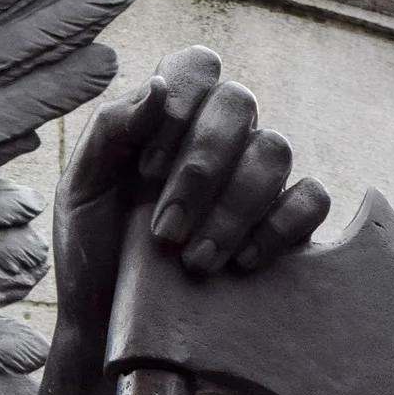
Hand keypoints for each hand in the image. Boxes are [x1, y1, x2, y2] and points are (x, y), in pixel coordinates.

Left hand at [55, 45, 329, 299]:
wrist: (113, 328)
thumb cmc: (94, 252)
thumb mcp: (81, 190)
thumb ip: (110, 132)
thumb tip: (160, 86)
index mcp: (167, 118)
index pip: (196, 66)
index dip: (181, 104)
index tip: (146, 170)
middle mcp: (218, 138)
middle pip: (238, 102)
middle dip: (202, 167)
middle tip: (165, 229)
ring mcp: (256, 179)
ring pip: (275, 149)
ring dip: (233, 206)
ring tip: (195, 260)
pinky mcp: (287, 224)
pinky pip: (312, 198)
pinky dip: (281, 225)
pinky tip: (243, 261)